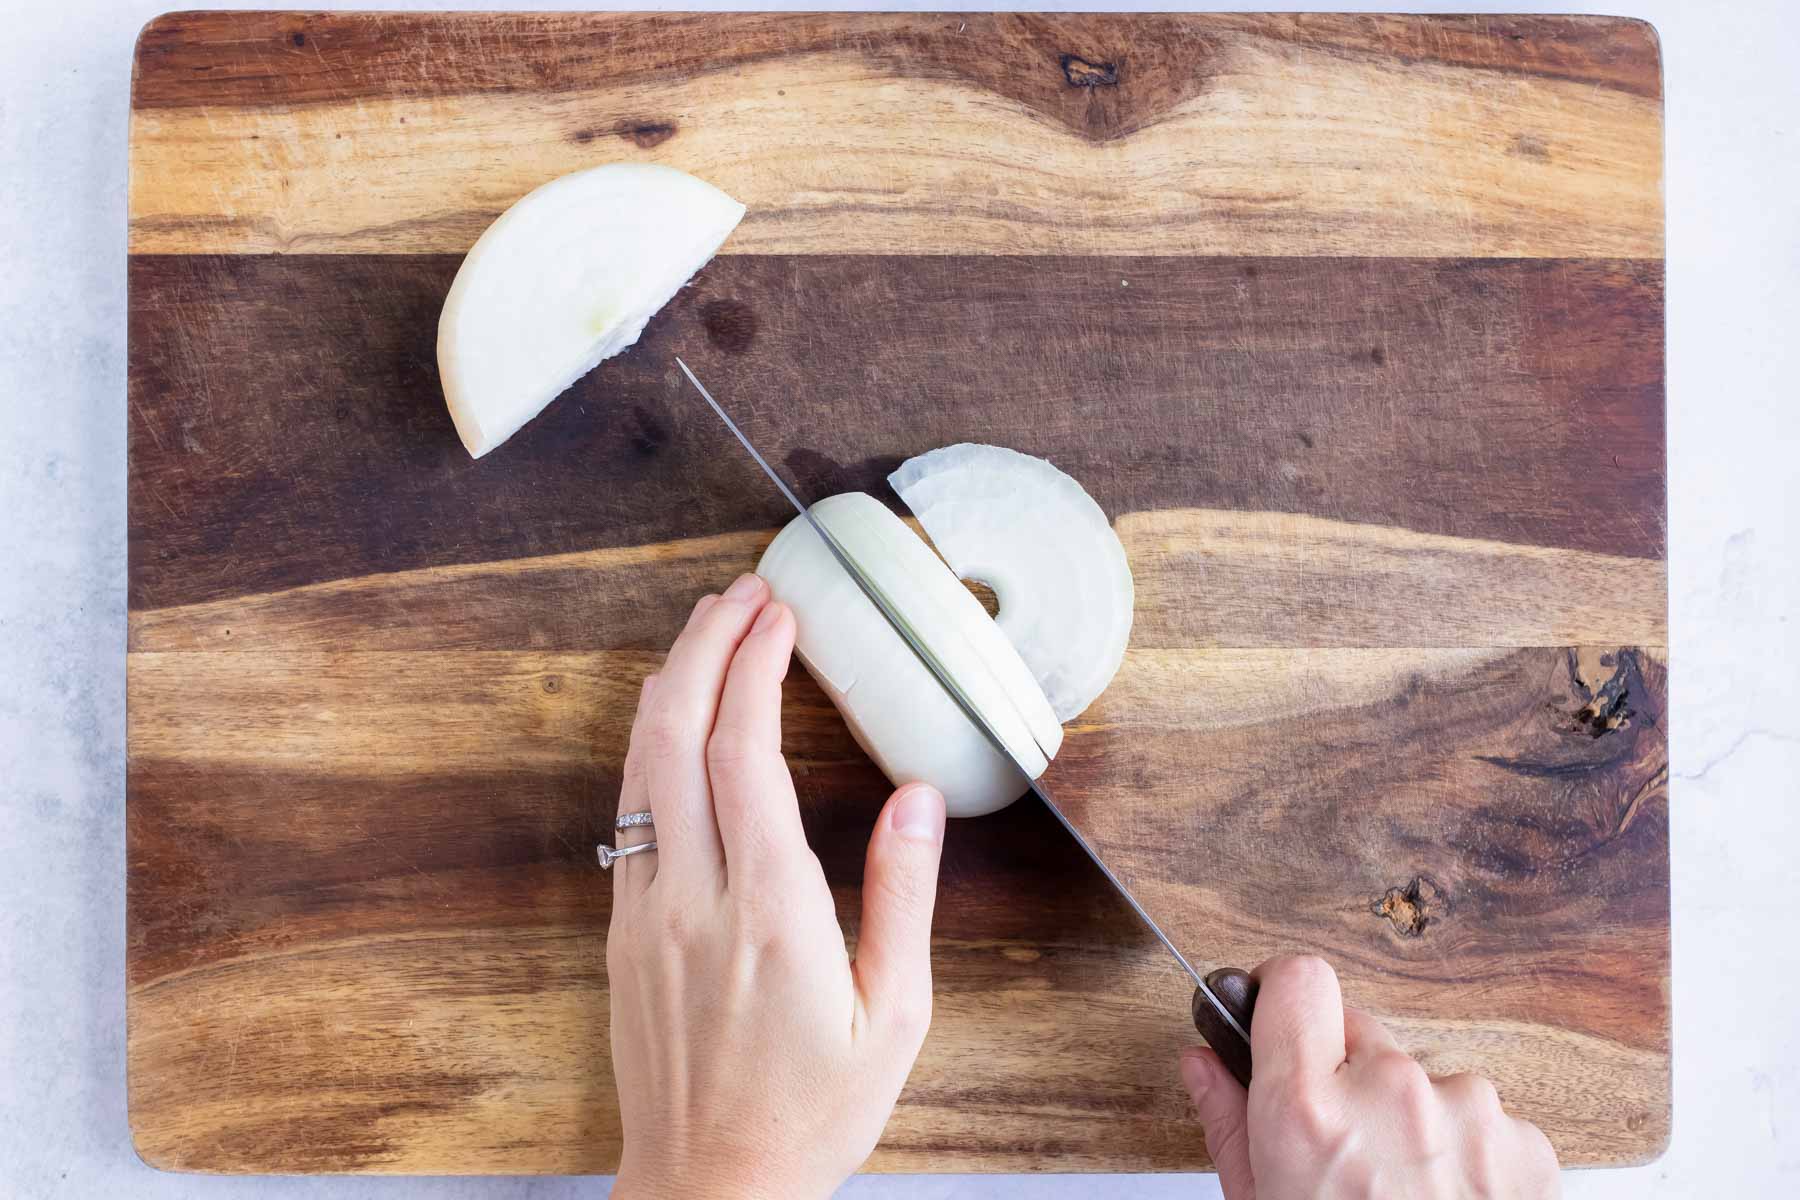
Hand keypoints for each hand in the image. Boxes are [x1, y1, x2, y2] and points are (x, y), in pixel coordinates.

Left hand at [607, 574, 947, 1199]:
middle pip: (678, 736)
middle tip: (742, 593)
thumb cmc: (812, 1114)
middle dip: (706, 647)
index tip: (781, 615)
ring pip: (640, 767)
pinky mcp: (625, 933)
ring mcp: (647, 914)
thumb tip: (918, 797)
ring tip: (707, 631)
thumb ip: (903, 898)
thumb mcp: (895, 1019)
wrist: (710, 1192)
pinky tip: (673, 720)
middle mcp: (695, 901)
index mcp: (773, 916)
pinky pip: (629, 812)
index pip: (746, 754)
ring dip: (671, 685)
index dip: (757, 668)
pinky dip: (650, 745)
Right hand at [1182, 956, 1559, 1199]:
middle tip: (1342, 1154)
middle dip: (1344, 1078)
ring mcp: (1468, 1113)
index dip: (1283, 995)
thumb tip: (1202, 1062)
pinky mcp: (1527, 1143)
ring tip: (1402, 1196)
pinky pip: (1480, 1119)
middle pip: (1358, 1034)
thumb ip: (1229, 1125)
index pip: (1299, 979)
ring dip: (1409, 1119)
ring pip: (1422, 1078)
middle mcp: (1391, 1094)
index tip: (1278, 1018)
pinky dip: (1465, 1153)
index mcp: (1308, 1114)